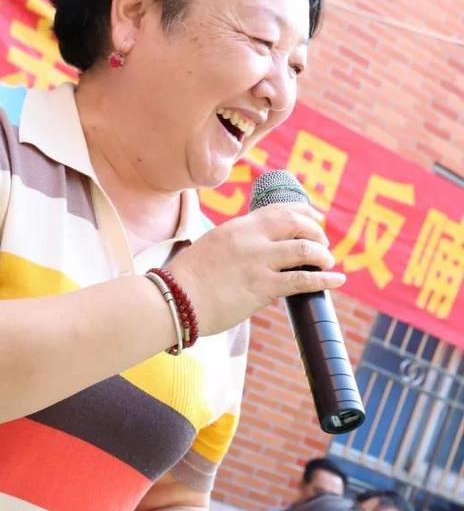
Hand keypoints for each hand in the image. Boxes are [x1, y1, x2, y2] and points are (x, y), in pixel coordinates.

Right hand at [170, 202, 345, 335]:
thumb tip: (253, 251)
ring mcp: (258, 263)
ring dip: (322, 255)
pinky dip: (324, 279)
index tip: (316, 219)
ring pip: (305, 249)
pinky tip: (336, 280)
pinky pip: (302, 280)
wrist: (175, 300)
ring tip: (328, 262)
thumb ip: (235, 244)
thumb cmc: (187, 280)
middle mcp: (250, 239)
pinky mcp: (262, 288)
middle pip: (296, 224)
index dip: (304, 212)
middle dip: (316, 232)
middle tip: (323, 243)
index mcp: (237, 227)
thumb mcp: (211, 248)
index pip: (279, 210)